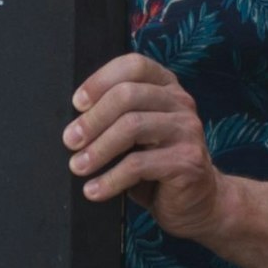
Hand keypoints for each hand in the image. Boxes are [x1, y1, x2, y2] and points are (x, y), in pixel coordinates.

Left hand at [66, 55, 229, 238]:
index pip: (134, 65)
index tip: (77, 104)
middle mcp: (181, 103)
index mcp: (167, 87)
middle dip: (93, 119)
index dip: (101, 80)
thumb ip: (116, 118)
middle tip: (70, 141)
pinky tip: (94, 190)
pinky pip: (139, 165)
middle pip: (128, 95)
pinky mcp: (188, 161)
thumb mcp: (137, 135)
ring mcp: (187, 130)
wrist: (197, 202)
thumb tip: (73, 123)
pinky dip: (110, 179)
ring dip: (98, 149)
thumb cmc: (158, 166)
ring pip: (132, 126)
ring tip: (78, 166)